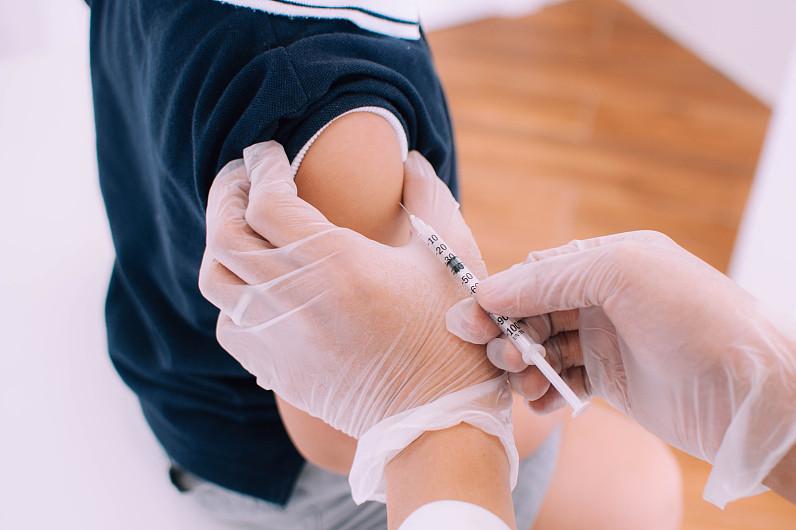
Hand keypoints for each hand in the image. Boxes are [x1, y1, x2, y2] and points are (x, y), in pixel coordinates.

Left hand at [198, 141, 516, 501]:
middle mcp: (294, 298)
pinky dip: (232, 294)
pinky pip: (228, 322)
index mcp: (336, 264)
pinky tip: (256, 284)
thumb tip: (409, 161)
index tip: (271, 152)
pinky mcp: (275, 368)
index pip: (266, 200)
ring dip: (220, 240)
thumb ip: (427, 197)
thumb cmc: (449, 333)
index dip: (261, 166)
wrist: (436, 417)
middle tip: (242, 176)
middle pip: (223, 231)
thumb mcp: (449, 256)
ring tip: (242, 224)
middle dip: (227, 192)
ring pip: (214, 277)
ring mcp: (277, 337)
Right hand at [446, 230, 795, 506]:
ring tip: (520, 381)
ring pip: (543, 347)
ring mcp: (607, 339)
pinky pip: (562, 381)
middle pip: (533, 311)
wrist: (746, 391)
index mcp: (607, 260)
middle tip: (494, 355)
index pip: (536, 273)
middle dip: (507, 332)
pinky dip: (544, 392)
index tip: (470, 319)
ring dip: (522, 364)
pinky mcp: (613, 380)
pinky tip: (539, 403)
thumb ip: (549, 279)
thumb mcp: (620, 273)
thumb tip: (487, 291)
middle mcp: (604, 297)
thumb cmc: (693, 316)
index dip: (501, 295)